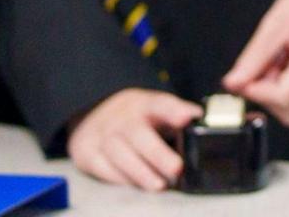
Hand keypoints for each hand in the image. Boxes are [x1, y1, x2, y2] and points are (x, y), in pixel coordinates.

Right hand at [67, 88, 202, 191]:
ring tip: (159, 185)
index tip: (188, 117)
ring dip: (140, 172)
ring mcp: (101, 133)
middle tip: (176, 168)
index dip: (175, 110)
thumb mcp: (156, 110)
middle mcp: (121, 116)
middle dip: (157, 153)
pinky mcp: (86, 151)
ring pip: (119, 153)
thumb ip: (178, 115)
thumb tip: (202, 119)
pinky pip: (102, 167)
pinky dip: (119, 178)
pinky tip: (134, 185)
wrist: (92, 114)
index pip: (161, 103)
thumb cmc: (135, 118)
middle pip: (138, 134)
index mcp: (144, 104)